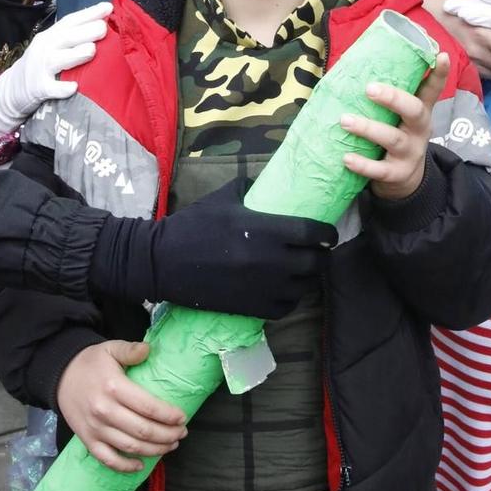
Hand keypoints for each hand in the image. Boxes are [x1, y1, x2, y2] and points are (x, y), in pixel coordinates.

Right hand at [0, 2, 112, 135]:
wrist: (12, 88)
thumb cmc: (41, 64)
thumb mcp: (52, 45)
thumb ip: (73, 36)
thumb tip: (103, 25)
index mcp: (51, 36)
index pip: (70, 21)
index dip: (89, 13)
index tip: (108, 7)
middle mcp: (45, 48)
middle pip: (65, 37)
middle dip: (85, 31)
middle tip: (104, 28)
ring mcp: (40, 68)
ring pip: (58, 59)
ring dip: (75, 54)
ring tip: (92, 50)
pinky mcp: (38, 88)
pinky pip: (51, 88)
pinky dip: (62, 88)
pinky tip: (74, 87)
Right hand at [56, 339, 186, 472]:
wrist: (60, 376)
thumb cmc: (90, 363)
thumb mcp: (110, 349)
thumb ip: (130, 350)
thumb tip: (148, 349)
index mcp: (114, 388)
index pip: (148, 407)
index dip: (169, 416)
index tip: (182, 418)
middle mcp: (105, 411)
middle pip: (143, 431)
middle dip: (168, 435)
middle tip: (181, 433)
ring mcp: (96, 428)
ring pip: (130, 447)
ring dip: (155, 450)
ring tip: (171, 445)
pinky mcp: (87, 440)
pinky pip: (108, 459)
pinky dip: (125, 467)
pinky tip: (141, 465)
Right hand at [91, 198, 337, 320]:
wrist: (162, 261)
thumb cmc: (192, 225)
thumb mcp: (223, 199)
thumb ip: (251, 190)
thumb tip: (269, 183)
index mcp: (264, 229)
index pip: (313, 232)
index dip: (327, 233)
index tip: (328, 233)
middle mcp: (269, 260)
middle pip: (314, 262)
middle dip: (321, 257)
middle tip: (318, 252)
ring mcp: (261, 287)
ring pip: (303, 287)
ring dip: (307, 279)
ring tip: (302, 271)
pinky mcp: (250, 307)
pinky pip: (285, 307)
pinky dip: (290, 299)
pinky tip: (286, 290)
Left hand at [341, 52, 450, 200]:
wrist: (405, 182)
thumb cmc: (396, 136)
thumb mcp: (400, 118)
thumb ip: (387, 98)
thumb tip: (352, 63)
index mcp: (420, 112)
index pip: (432, 90)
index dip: (439, 74)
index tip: (441, 56)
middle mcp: (419, 130)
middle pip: (414, 111)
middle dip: (393, 98)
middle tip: (369, 88)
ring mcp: (410, 153)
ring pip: (393, 139)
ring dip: (368, 129)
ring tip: (345, 120)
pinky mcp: (396, 174)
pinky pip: (380, 170)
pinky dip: (363, 164)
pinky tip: (347, 158)